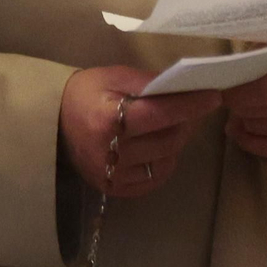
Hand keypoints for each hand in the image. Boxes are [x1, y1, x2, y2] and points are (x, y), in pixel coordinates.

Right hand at [59, 66, 219, 198]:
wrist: (53, 122)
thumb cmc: (85, 93)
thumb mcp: (113, 76)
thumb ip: (148, 82)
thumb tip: (183, 86)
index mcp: (108, 119)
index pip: (160, 114)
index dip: (190, 105)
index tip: (213, 96)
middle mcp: (111, 152)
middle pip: (167, 140)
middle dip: (185, 123)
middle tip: (190, 109)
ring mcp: (112, 175)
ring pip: (165, 161)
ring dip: (176, 143)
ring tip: (172, 126)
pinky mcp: (114, 189)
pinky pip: (153, 179)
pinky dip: (164, 162)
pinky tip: (159, 148)